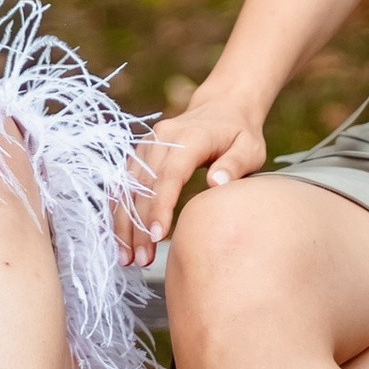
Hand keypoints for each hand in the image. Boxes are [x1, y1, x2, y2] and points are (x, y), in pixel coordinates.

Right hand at [119, 88, 267, 263]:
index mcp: (189, 137)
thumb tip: (216, 182)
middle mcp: (161, 138)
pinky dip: (119, 211)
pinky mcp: (139, 154)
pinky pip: (123, 184)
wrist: (221, 108)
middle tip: (141, 260)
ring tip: (127, 257)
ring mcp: (147, 145)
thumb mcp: (249, 148)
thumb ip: (235, 164)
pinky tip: (120, 237)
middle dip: (138, 225)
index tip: (159, 236)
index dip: (160, 206)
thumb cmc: (239, 134)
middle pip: (142, 185)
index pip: (169, 174)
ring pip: (126, 187)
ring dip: (124, 223)